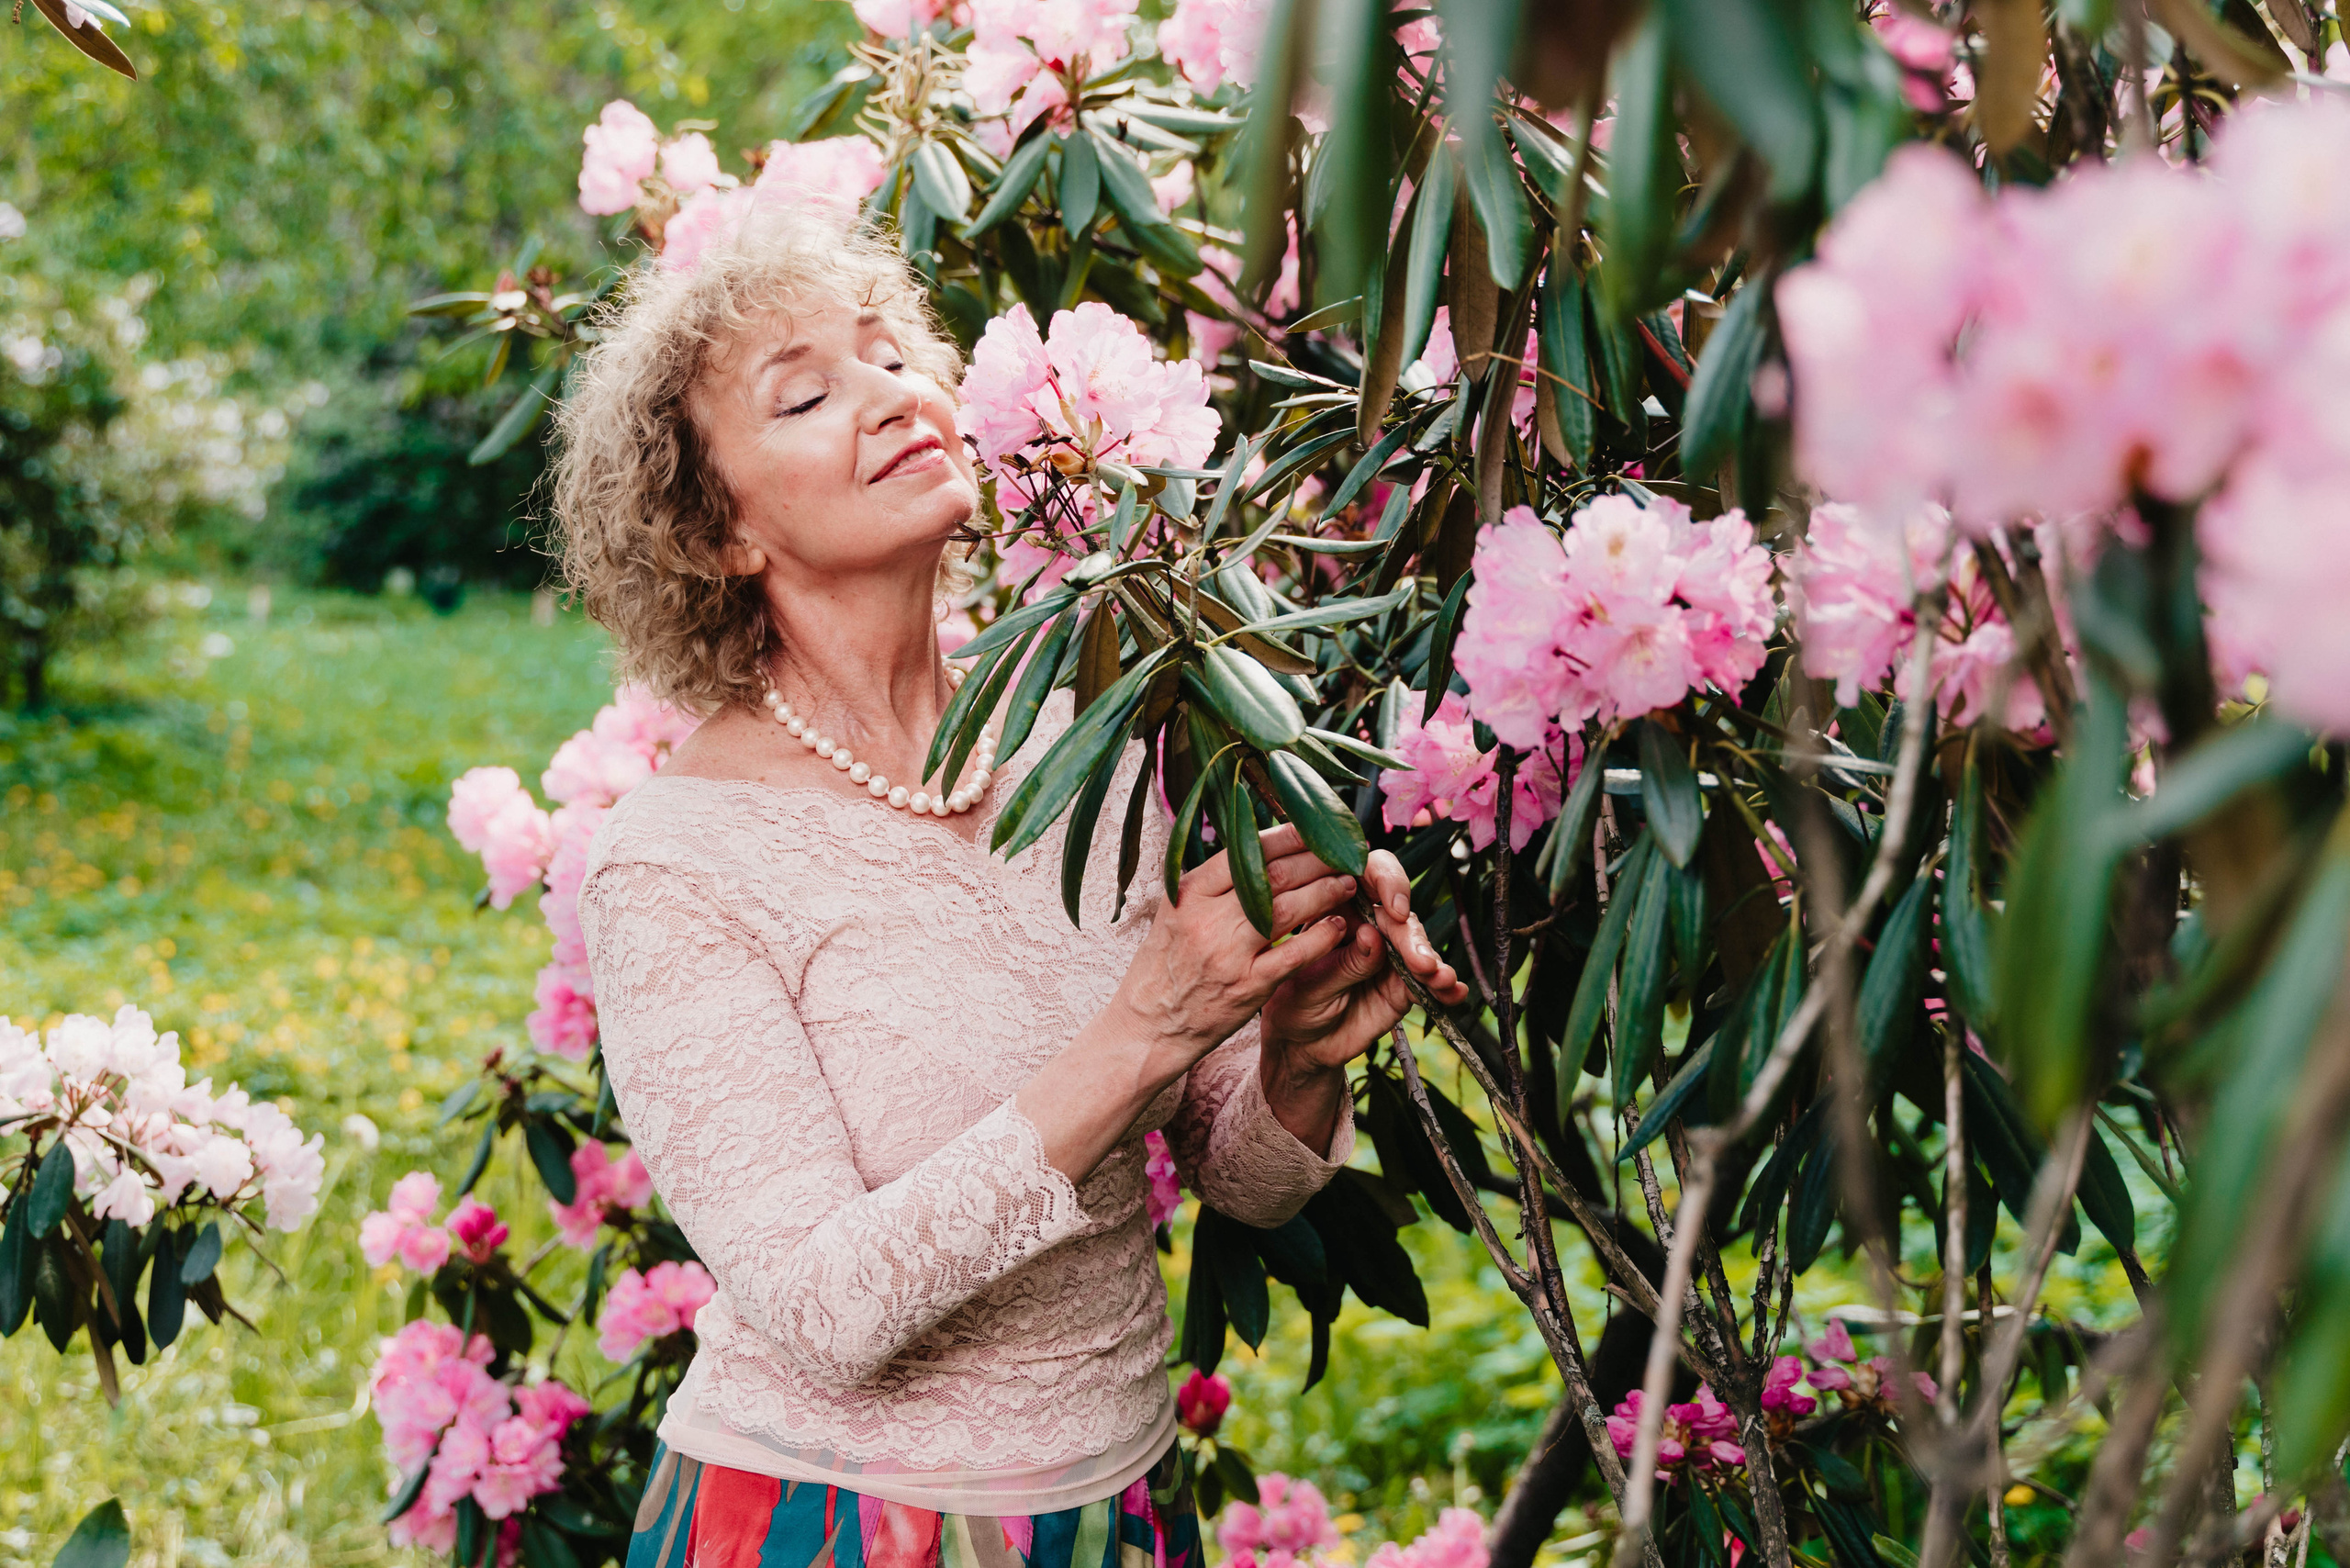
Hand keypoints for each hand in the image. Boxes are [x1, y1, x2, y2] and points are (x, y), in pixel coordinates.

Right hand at [1107, 822, 1361, 1079]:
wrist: (1149, 1026)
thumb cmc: (1166, 967)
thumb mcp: (1175, 915)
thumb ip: (1213, 886)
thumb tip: (1258, 850)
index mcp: (1188, 893)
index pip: (1245, 851)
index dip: (1287, 836)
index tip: (1313, 829)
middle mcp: (1205, 918)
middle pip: (1272, 875)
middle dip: (1315, 860)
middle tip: (1341, 853)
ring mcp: (1227, 953)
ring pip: (1287, 909)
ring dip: (1324, 892)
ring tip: (1346, 883)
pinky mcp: (1247, 987)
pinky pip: (1294, 954)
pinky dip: (1321, 936)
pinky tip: (1338, 926)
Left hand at [1259, 847, 1468, 1076]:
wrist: (1301, 1045)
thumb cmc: (1293, 1003)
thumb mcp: (1307, 985)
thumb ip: (1341, 963)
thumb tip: (1372, 934)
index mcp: (1335, 906)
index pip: (1365, 875)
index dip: (1387, 881)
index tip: (1395, 907)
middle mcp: (1367, 922)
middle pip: (1399, 913)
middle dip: (1412, 937)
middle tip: (1420, 963)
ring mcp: (1389, 953)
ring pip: (1418, 944)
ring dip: (1434, 961)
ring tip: (1441, 980)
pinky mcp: (1404, 983)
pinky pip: (1430, 980)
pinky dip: (1446, 986)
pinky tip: (1455, 993)